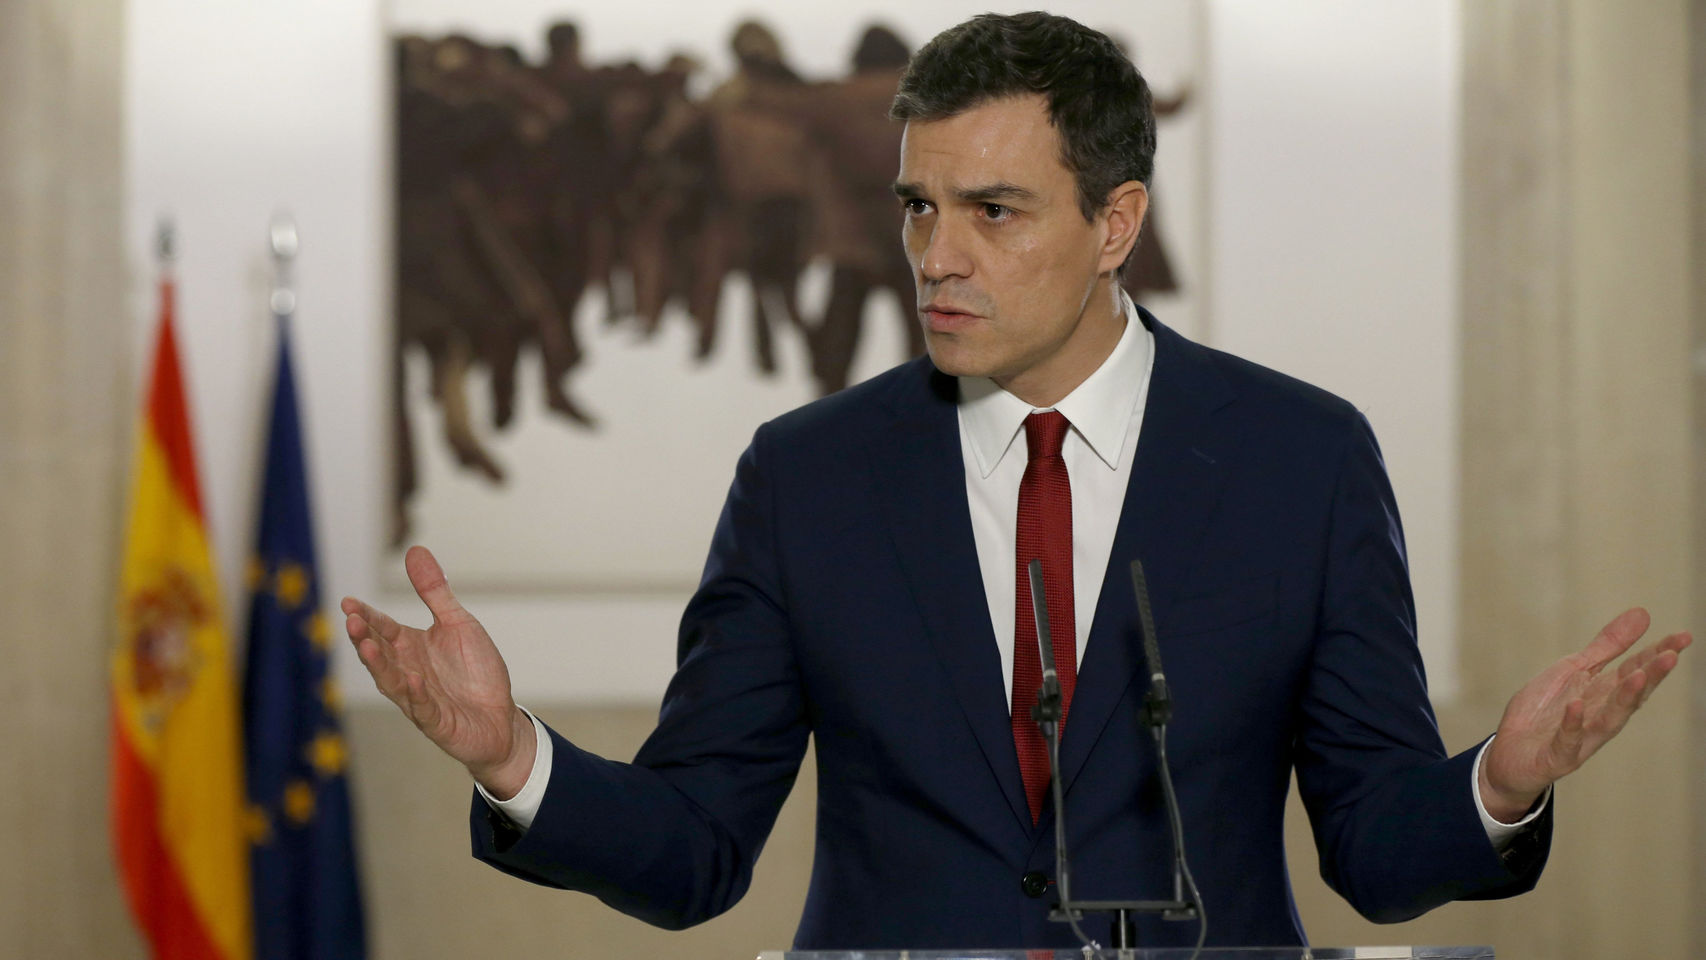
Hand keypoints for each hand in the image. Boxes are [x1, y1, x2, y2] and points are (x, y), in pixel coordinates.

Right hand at [341, 545, 536, 798]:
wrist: (500, 718)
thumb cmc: (476, 672)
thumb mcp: (459, 624)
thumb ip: (435, 591)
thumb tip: (414, 549)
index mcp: (411, 648)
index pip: (383, 629)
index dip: (366, 617)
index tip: (349, 603)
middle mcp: (408, 672)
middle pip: (381, 653)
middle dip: (365, 637)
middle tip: (351, 620)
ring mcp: (420, 699)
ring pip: (392, 681)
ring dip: (380, 664)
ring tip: (368, 645)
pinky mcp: (438, 722)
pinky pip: (423, 708)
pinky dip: (416, 694)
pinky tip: (412, 679)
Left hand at [1480, 607, 1690, 821]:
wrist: (1509, 755)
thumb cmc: (1545, 712)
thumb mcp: (1573, 671)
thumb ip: (1606, 647)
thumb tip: (1643, 613)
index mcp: (1604, 694)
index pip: (1636, 671)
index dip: (1658, 654)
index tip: (1683, 636)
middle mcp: (1600, 717)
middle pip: (1630, 695)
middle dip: (1652, 676)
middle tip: (1672, 654)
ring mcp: (1581, 739)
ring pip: (1609, 720)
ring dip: (1624, 699)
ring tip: (1640, 676)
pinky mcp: (1556, 757)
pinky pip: (1567, 741)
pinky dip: (1573, 724)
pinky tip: (1577, 705)